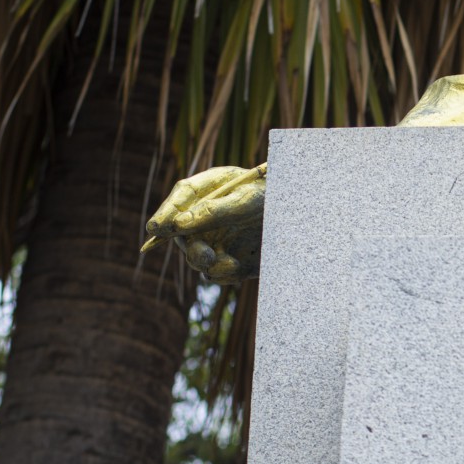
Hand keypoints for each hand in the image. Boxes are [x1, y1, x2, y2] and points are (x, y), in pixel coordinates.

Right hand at [142, 164, 266, 282]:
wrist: (307, 216)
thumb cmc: (278, 196)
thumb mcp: (248, 199)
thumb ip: (214, 211)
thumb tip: (179, 225)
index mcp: (210, 189)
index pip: (181, 198)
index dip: (166, 213)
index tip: (156, 228)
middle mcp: (208, 216)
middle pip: (184, 234)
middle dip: (190, 246)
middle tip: (204, 254)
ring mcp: (219, 239)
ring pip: (199, 258)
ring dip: (207, 263)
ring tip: (228, 263)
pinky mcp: (232, 260)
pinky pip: (218, 273)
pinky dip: (224, 274)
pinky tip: (236, 268)